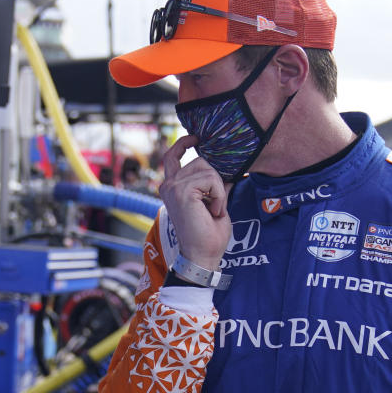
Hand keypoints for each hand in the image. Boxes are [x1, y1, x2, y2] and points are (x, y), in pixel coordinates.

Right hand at [159, 135, 231, 270]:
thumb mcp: (212, 202)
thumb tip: (223, 168)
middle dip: (215, 179)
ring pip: (208, 169)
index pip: (172, 156)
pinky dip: (218, 195)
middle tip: (214, 205)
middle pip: (200, 161)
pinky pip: (211, 179)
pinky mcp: (182, 191)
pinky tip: (213, 211)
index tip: (195, 137)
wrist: (202, 255)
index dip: (183, 143)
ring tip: (213, 210)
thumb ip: (212, 183)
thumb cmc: (208, 234)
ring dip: (218, 190)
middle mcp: (168, 185)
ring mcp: (173, 187)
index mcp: (171, 187)